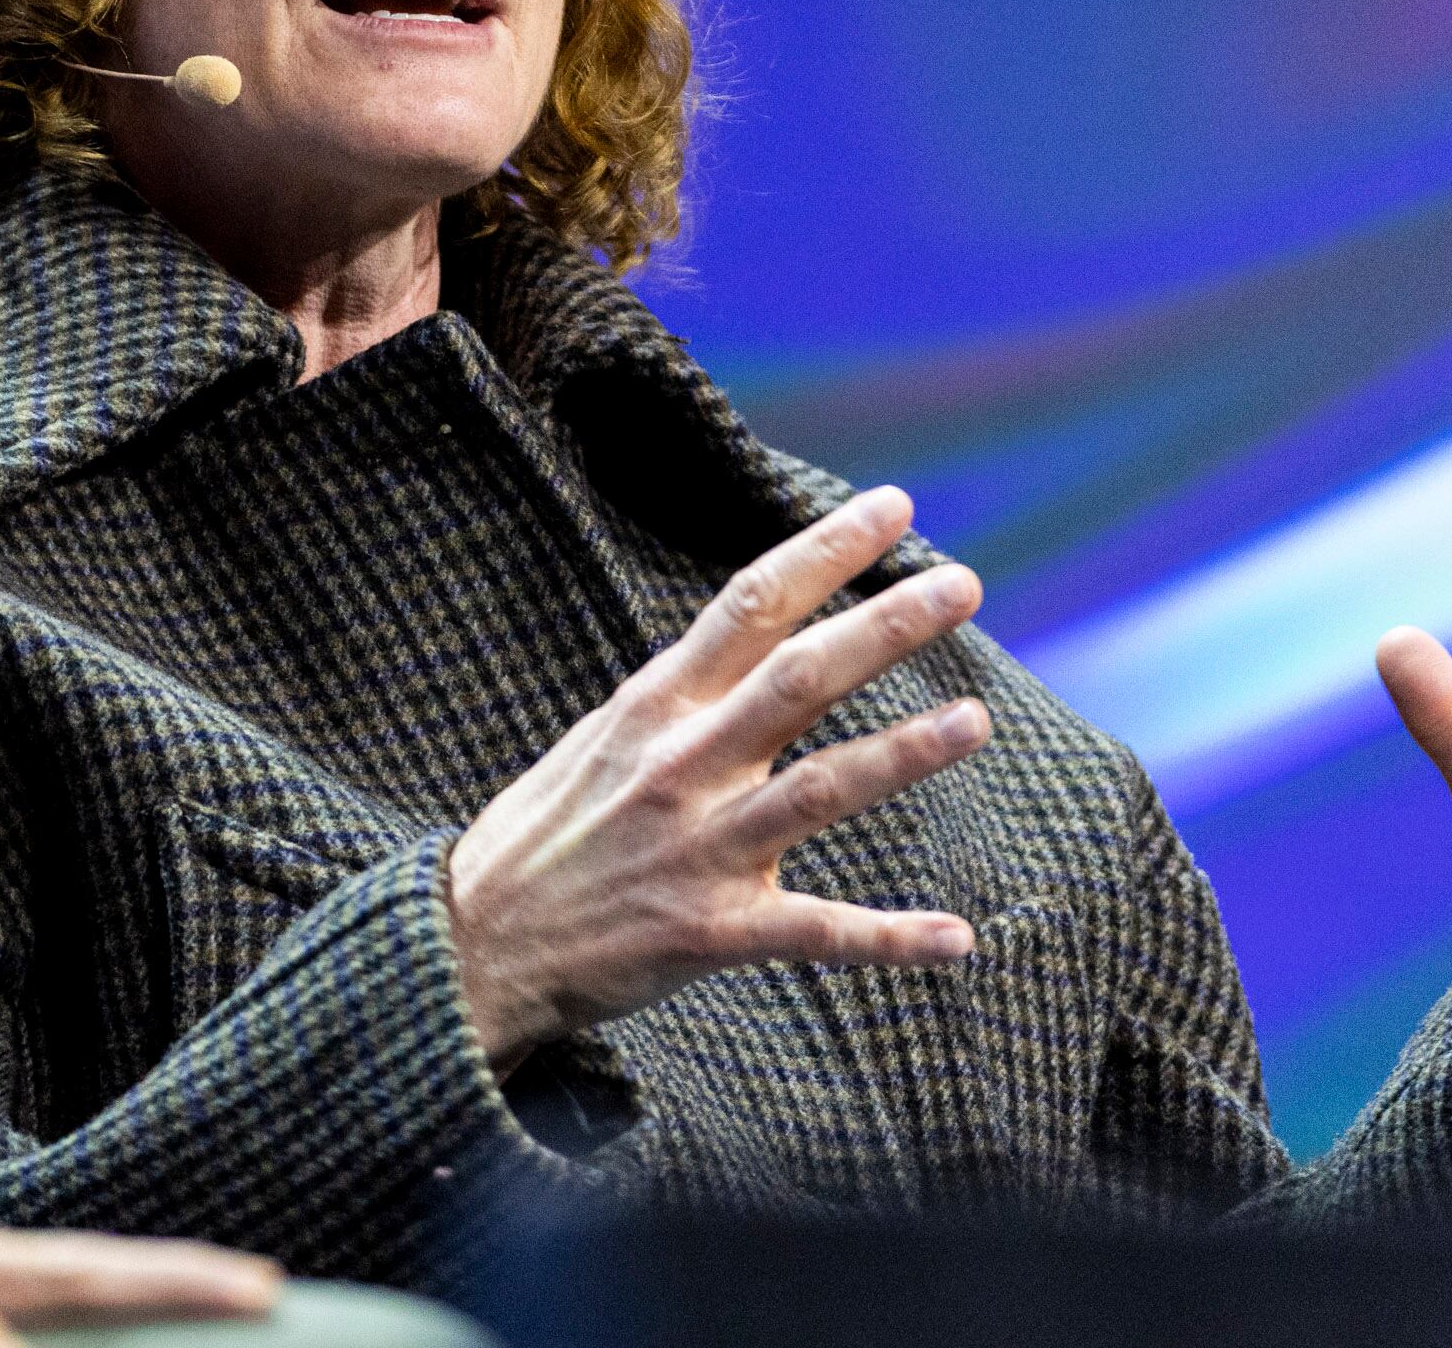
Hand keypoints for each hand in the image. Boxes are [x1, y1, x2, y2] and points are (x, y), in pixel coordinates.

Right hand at [447, 485, 992, 1073]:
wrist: (475, 943)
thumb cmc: (550, 834)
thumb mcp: (605, 737)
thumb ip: (687, 696)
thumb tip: (761, 640)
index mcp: (657, 705)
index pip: (751, 604)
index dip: (827, 551)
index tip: (895, 507)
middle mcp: (682, 764)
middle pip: (799, 678)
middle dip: (885, 627)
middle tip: (964, 586)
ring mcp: (700, 847)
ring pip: (818, 789)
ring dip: (902, 754)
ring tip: (976, 721)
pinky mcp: (712, 931)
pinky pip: (816, 932)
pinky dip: (890, 939)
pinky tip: (957, 938)